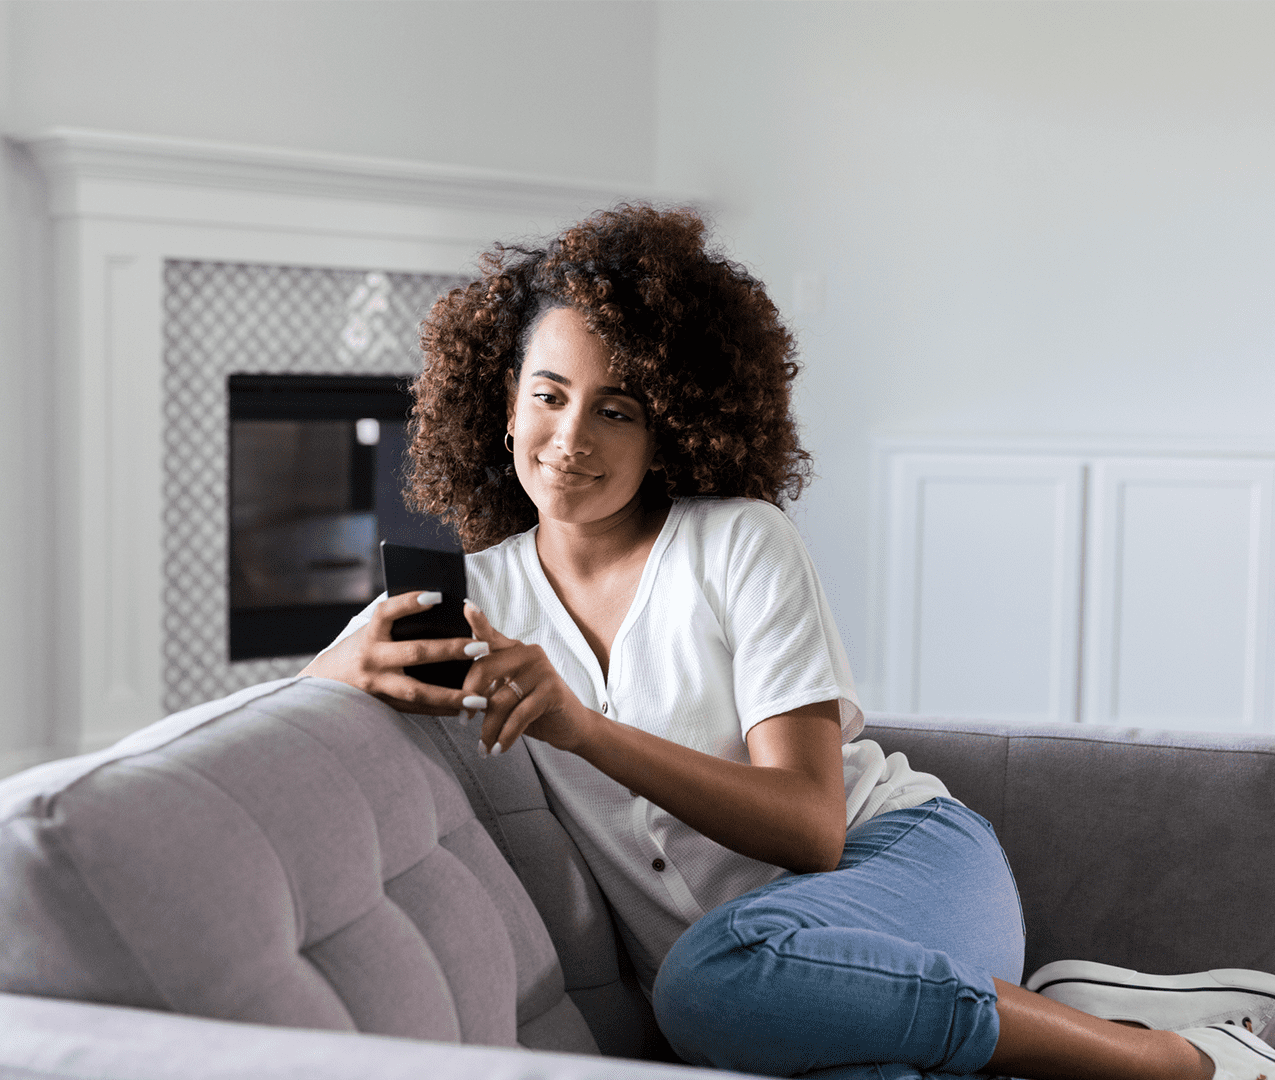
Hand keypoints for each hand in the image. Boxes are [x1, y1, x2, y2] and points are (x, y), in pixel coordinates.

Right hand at [300, 591, 491, 715]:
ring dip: (452, 696)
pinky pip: (417, 710)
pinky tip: (466, 708)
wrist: (325, 684)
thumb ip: (398, 623)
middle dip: (449, 650)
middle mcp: (372, 659)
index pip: (387, 612)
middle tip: (481, 647)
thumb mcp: (371, 631)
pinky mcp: (384, 705)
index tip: (438, 595)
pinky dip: (442, 709)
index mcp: (369, 634)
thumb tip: (441, 607)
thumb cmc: (358, 648)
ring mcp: (377, 685)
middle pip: (414, 653)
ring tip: (480, 698)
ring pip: (418, 692)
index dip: (409, 603)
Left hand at [461, 602, 599, 756]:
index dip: (477, 620)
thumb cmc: (533, 709)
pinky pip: (518, 716)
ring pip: (500, 700)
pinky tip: (498, 749)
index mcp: (514, 650)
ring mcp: (542, 669)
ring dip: (488, 729)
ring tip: (484, 746)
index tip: (466, 606)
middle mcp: (528, 653)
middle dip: (468, 698)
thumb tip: (456, 696)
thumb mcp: (508, 694)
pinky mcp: (552, 689)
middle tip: (463, 720)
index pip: (489, 634)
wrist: (571, 726)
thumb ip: (489, 686)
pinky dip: (505, 736)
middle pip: (484, 668)